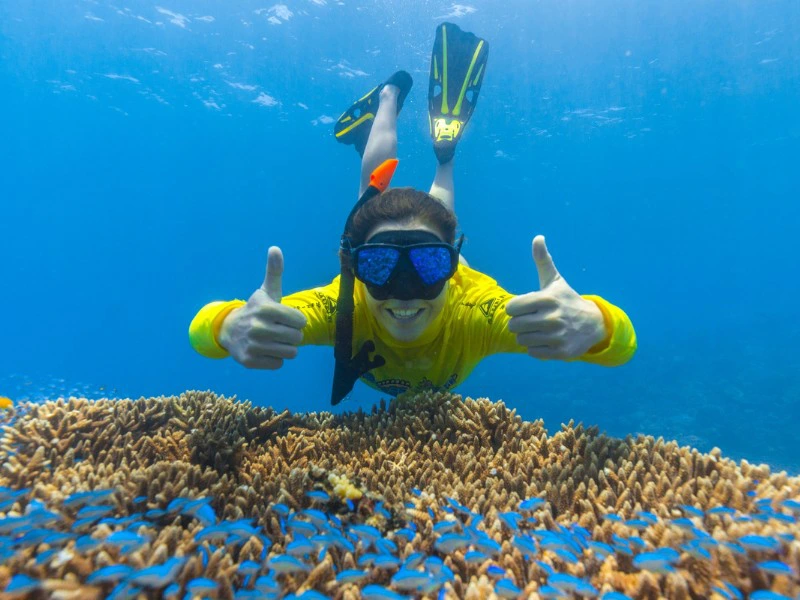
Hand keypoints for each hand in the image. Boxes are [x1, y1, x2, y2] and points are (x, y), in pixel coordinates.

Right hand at [219, 247, 306, 368]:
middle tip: (280, 331)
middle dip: (292, 335)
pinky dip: (275, 359)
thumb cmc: (256, 310)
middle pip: (297, 338)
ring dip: (285, 348)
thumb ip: (274, 272)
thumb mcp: (266, 291)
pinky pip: (279, 364)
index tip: (286, 318)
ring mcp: (252, 345)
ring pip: (290, 353)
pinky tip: (265, 350)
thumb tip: (275, 248)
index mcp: (265, 308)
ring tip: (273, 340)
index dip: (297, 321)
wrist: (229, 331)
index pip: (300, 321)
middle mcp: (257, 327)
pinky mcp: (249, 361)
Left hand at [505, 236, 605, 359]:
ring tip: (538, 330)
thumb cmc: (566, 300)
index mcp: (547, 299)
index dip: (515, 308)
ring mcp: (557, 336)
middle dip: (519, 323)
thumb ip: (543, 261)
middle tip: (531, 320)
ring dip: (526, 336)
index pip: (511, 308)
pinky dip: (536, 348)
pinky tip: (546, 340)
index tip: (525, 307)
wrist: (593, 324)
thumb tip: (538, 237)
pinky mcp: (561, 352)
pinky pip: (532, 353)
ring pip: (521, 340)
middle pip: (514, 326)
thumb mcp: (555, 281)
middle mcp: (552, 318)